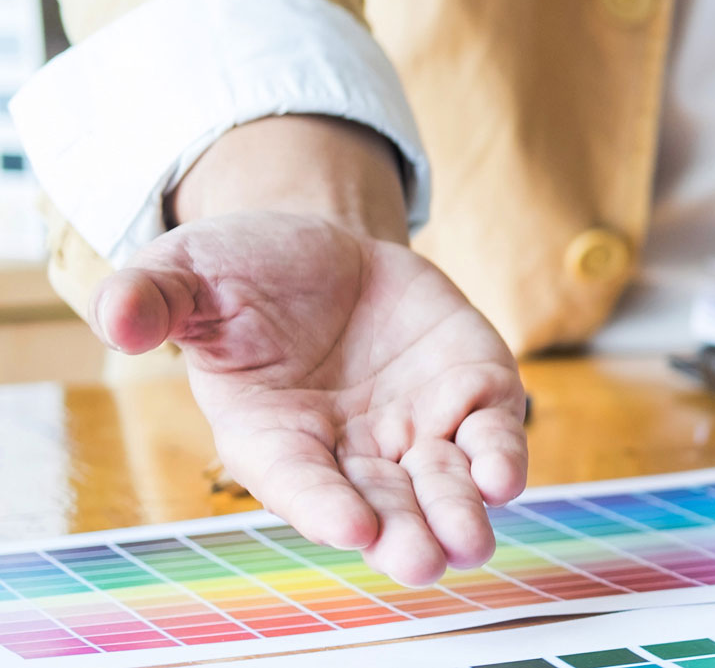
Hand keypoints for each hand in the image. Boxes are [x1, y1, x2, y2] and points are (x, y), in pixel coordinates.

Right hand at [94, 212, 525, 585]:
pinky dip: (500, 455)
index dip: (324, 507)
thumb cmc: (244, 272)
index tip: (353, 530)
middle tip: (421, 561)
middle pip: (379, 504)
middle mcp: (348, 448)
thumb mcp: (188, 273)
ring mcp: (413, 426)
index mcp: (271, 434)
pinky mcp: (469, 392)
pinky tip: (505, 476)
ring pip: (440, 484)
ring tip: (471, 542)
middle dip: (402, 533)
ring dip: (458, 512)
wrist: (326, 249)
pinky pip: (490, 432)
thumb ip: (154, 298)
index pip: (298, 482)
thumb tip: (114, 318)